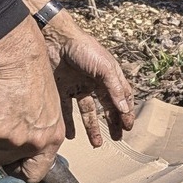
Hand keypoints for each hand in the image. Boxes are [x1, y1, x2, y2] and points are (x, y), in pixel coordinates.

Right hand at [0, 16, 64, 182]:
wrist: (17, 53)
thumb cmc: (30, 71)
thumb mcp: (46, 107)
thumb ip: (36, 130)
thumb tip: (18, 146)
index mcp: (52, 137)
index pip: (34, 174)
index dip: (16, 168)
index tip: (7, 160)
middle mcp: (33, 142)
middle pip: (0, 160)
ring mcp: (11, 138)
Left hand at [40, 9, 135, 147]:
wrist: (55, 38)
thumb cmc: (84, 48)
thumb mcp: (104, 68)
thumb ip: (115, 89)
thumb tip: (125, 109)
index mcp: (109, 76)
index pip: (122, 97)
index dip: (126, 113)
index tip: (128, 128)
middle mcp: (94, 82)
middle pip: (106, 107)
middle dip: (112, 123)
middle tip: (116, 138)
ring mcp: (77, 86)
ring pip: (87, 112)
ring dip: (92, 128)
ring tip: (96, 144)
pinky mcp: (61, 89)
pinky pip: (66, 110)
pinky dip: (68, 123)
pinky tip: (70, 135)